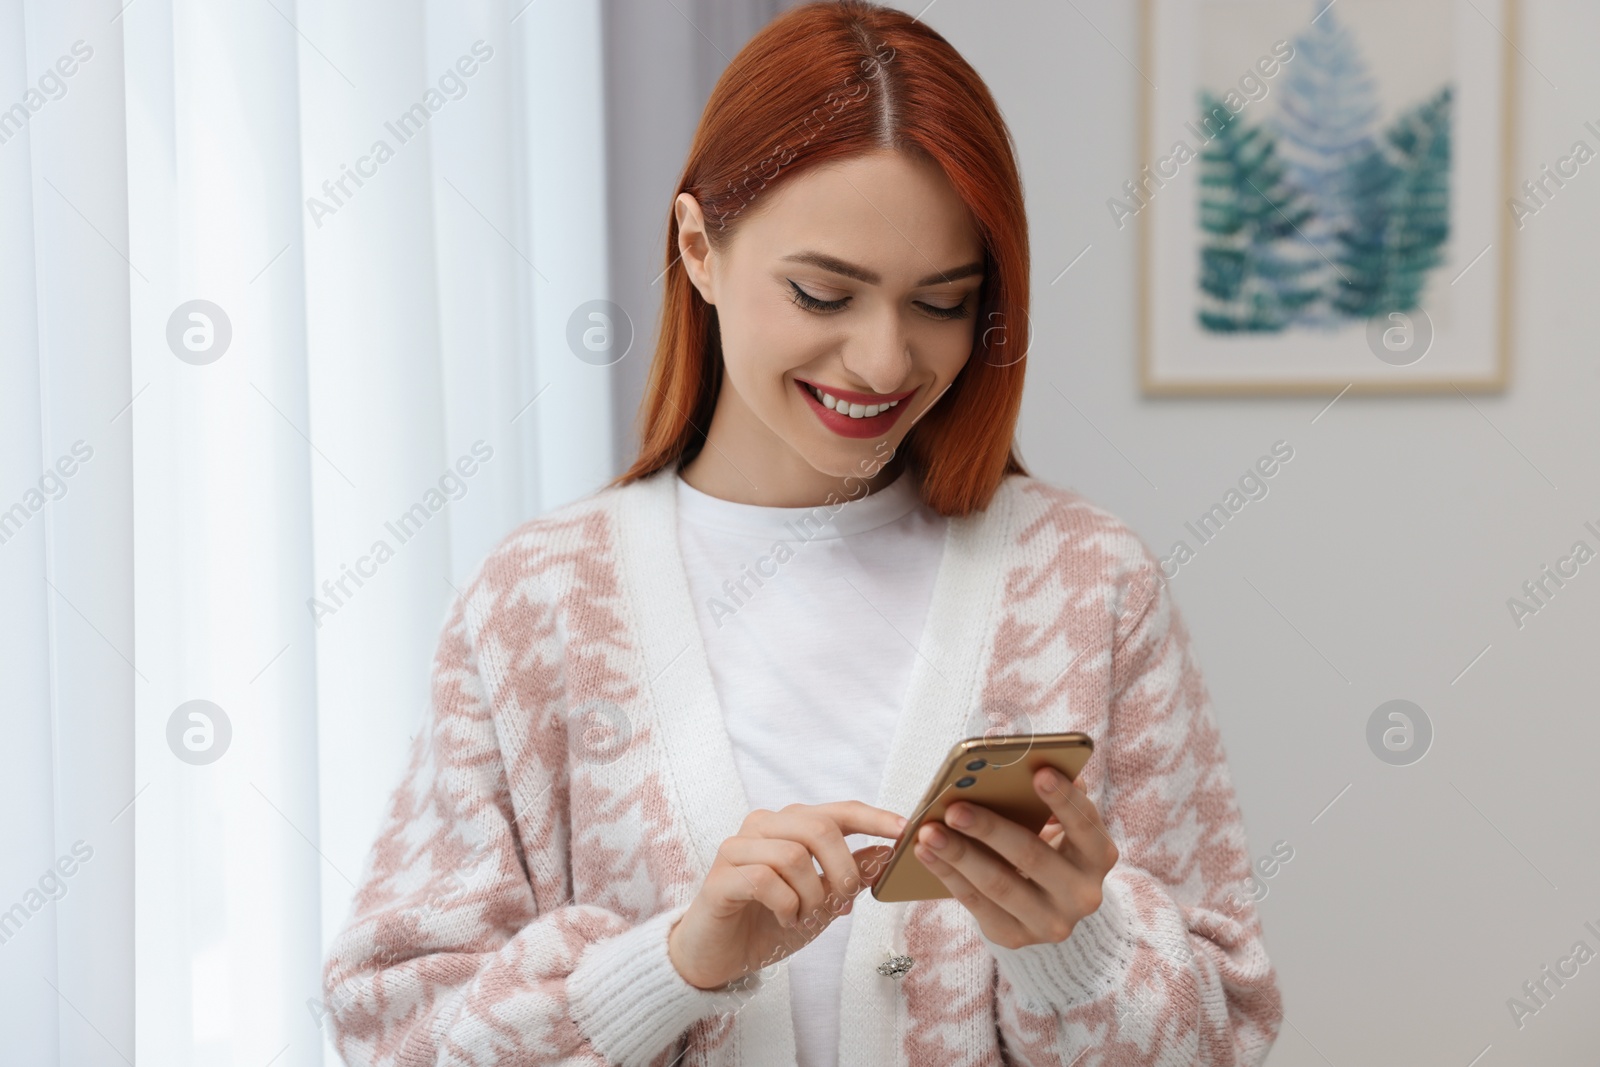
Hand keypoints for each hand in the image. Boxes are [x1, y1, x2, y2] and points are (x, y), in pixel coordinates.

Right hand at [668, 801, 903, 989]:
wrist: (720, 956)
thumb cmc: (768, 922)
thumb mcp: (821, 901)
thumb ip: (850, 875)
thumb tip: (886, 852)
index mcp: (789, 826)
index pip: (837, 811)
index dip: (873, 817)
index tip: (904, 829)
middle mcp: (762, 826)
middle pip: (818, 827)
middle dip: (842, 869)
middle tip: (843, 900)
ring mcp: (737, 848)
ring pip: (793, 855)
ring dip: (810, 895)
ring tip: (803, 916)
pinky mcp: (720, 877)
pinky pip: (765, 880)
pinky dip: (786, 905)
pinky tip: (784, 918)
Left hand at [912, 766, 1118, 949]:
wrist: (1052, 905)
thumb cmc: (1050, 845)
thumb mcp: (1061, 825)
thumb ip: (1051, 798)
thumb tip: (1027, 763)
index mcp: (1099, 855)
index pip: (1085, 824)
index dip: (1064, 798)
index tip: (1039, 771)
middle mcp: (1082, 894)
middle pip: (1032, 856)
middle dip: (990, 829)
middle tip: (954, 807)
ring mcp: (1050, 922)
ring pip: (999, 885)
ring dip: (958, 855)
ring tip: (928, 831)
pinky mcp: (1016, 937)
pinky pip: (976, 904)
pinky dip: (947, 876)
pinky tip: (924, 853)